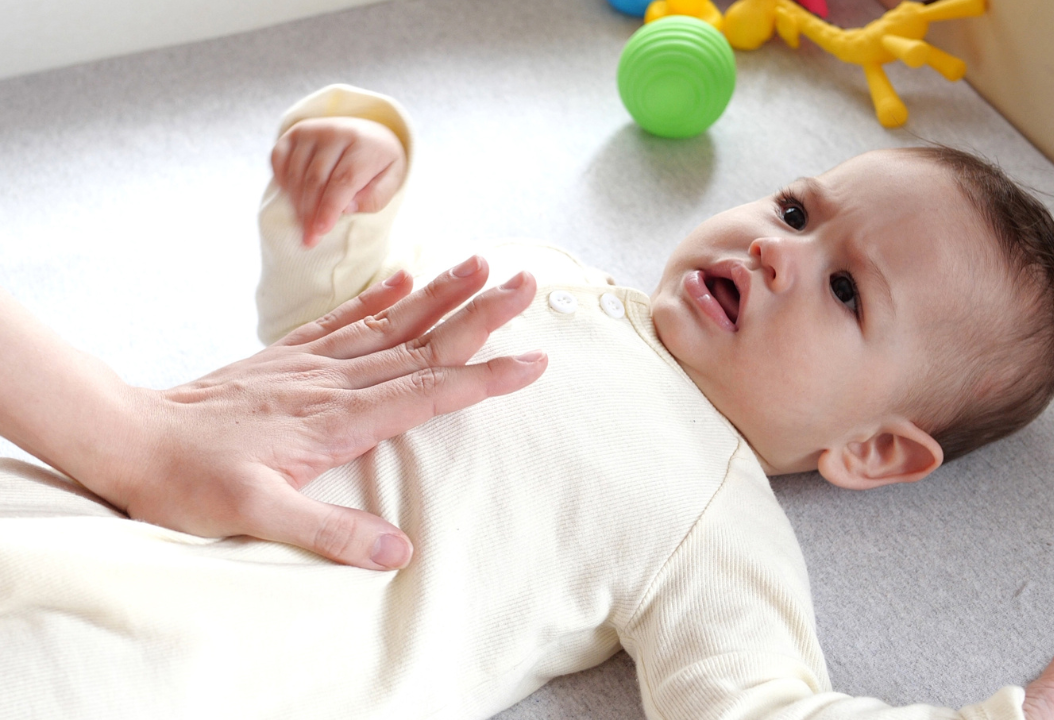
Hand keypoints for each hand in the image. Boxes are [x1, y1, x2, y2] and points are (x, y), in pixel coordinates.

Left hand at [110, 257, 542, 569]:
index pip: (427, 392)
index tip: (531, 361)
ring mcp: (309, 365)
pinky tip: (402, 278)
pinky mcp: (286, 358)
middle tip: (525, 282)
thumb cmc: (188, 481)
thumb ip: (328, 532)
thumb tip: (397, 549)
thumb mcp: (254, 517)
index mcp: (336, 419)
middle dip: (478, 314)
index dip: (484, 378)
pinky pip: (341, 319)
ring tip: (480, 263)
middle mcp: (331, 382)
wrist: (128, 436)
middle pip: (421, 343)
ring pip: (390, 323)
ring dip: (440, 294)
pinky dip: (377, 298)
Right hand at [271, 116, 406, 246]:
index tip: (321, 231)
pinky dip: (284, 183)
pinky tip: (294, 200)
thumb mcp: (390, 182)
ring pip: (296, 173)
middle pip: (316, 180)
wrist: (366, 135)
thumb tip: (346, 209)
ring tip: (304, 226)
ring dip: (297, 204)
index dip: (329, 208)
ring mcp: (312, 130)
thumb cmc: (377, 166)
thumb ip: (374, 198)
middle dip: (310, 214)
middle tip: (309, 239)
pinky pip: (279, 161)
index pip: (343, 180)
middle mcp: (335, 132)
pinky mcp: (294, 133)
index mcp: (364, 145)